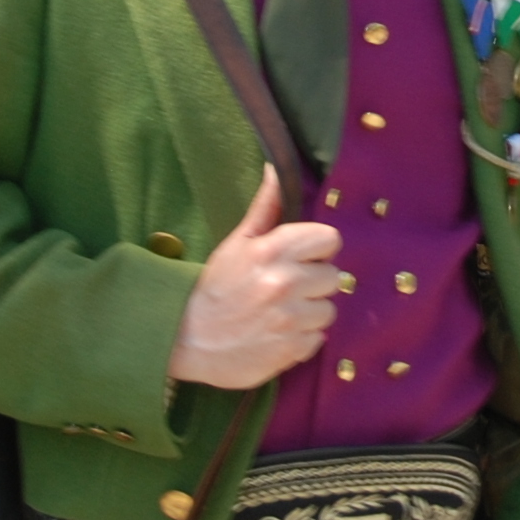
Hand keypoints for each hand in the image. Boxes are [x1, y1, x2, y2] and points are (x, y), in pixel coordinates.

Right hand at [167, 166, 345, 388]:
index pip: (330, 239)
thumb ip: (265, 207)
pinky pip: (318, 339)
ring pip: (328, 310)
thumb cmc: (215, 288)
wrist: (186, 338)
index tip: (302, 258)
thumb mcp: (237, 243)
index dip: (318, 249)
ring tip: (280, 313)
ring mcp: (290, 318)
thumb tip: (276, 169)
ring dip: (309, 313)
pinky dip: (301, 339)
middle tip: (285, 289)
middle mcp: (286, 282)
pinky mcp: (292, 350)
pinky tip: (278, 333)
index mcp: (273, 250)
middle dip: (313, 283)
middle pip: (333, 276)